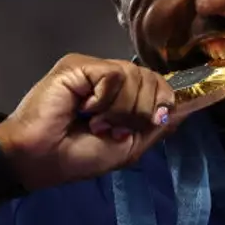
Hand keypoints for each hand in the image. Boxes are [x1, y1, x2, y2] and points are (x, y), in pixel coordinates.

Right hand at [0, 55, 179, 191]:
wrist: (40, 159)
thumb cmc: (77, 156)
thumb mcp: (128, 147)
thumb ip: (155, 126)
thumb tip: (184, 109)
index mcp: (121, 94)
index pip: (158, 84)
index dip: (164, 100)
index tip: (155, 120)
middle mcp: (109, 77)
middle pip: (151, 80)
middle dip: (139, 112)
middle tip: (111, 129)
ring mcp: (92, 69)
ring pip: (135, 77)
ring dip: (120, 110)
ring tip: (95, 123)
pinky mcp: (78, 65)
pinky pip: (114, 75)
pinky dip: (105, 101)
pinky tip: (85, 109)